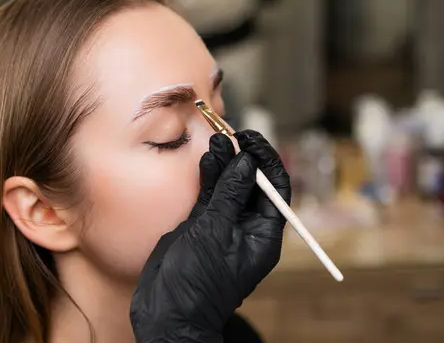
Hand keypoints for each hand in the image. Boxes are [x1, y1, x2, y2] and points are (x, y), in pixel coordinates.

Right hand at [130, 132, 290, 342]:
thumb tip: (246, 161)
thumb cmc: (198, 281)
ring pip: (228, 186)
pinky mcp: (201, 226)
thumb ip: (229, 194)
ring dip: (224, 163)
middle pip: (251, 183)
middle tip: (230, 133)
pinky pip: (210, 196)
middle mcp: (245, 227)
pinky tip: (207, 159)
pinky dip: (208, 177)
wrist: (168, 311)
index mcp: (262, 235)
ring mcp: (222, 225)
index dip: (266, 160)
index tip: (251, 139)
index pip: (274, 189)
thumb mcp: (216, 233)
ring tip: (216, 139)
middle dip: (242, 157)